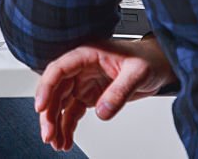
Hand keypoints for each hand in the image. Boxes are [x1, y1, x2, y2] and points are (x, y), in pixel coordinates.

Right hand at [35, 36, 176, 151]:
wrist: (157, 64)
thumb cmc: (146, 59)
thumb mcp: (136, 73)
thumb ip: (119, 91)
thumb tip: (103, 111)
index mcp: (87, 54)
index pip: (59, 69)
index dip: (46, 87)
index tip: (40, 107)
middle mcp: (80, 68)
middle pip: (55, 90)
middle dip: (48, 114)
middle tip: (48, 134)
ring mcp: (83, 82)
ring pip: (60, 104)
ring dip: (55, 123)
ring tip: (56, 142)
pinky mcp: (89, 95)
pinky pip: (72, 112)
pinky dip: (67, 126)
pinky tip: (66, 140)